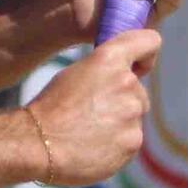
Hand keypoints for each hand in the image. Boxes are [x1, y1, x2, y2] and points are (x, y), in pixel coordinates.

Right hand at [27, 31, 157, 185]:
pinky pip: (131, 140)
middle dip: (122, 100)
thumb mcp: (77, 73)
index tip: (138, 67)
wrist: (37, 144)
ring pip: (134, 117)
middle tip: (93, 112)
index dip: (146, 55)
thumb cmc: (51, 106)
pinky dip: (117, 144)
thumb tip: (124, 77)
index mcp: (110, 59)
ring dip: (119, 124)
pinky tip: (93, 146)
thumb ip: (107, 70)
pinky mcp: (134, 142)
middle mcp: (127, 83)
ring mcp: (133, 114)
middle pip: (138, 91)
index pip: (150, 41)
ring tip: (89, 132)